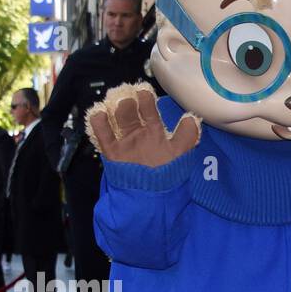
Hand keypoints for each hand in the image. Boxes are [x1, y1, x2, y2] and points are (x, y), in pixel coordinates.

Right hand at [86, 84, 200, 167]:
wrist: (152, 199)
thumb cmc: (168, 175)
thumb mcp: (180, 154)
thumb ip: (186, 137)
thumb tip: (191, 118)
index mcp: (154, 131)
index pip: (149, 111)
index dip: (147, 101)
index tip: (145, 92)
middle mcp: (138, 133)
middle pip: (131, 112)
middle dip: (130, 103)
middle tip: (131, 97)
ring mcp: (124, 142)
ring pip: (117, 120)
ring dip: (118, 110)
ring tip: (121, 104)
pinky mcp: (113, 153)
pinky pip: (103, 135)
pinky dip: (100, 123)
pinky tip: (100, 113)